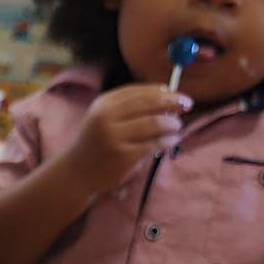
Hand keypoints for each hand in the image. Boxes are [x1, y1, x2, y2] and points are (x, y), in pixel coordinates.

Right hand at [67, 83, 190, 197]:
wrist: (76, 172)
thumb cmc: (95, 142)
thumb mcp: (103, 117)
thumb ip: (128, 106)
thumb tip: (166, 93)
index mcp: (104, 104)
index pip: (139, 92)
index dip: (162, 91)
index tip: (177, 94)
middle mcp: (107, 118)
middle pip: (149, 104)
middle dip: (172, 102)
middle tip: (187, 105)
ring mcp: (115, 138)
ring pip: (154, 124)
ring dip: (172, 124)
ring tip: (177, 127)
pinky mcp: (123, 156)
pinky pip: (154, 145)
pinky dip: (167, 141)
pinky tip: (172, 141)